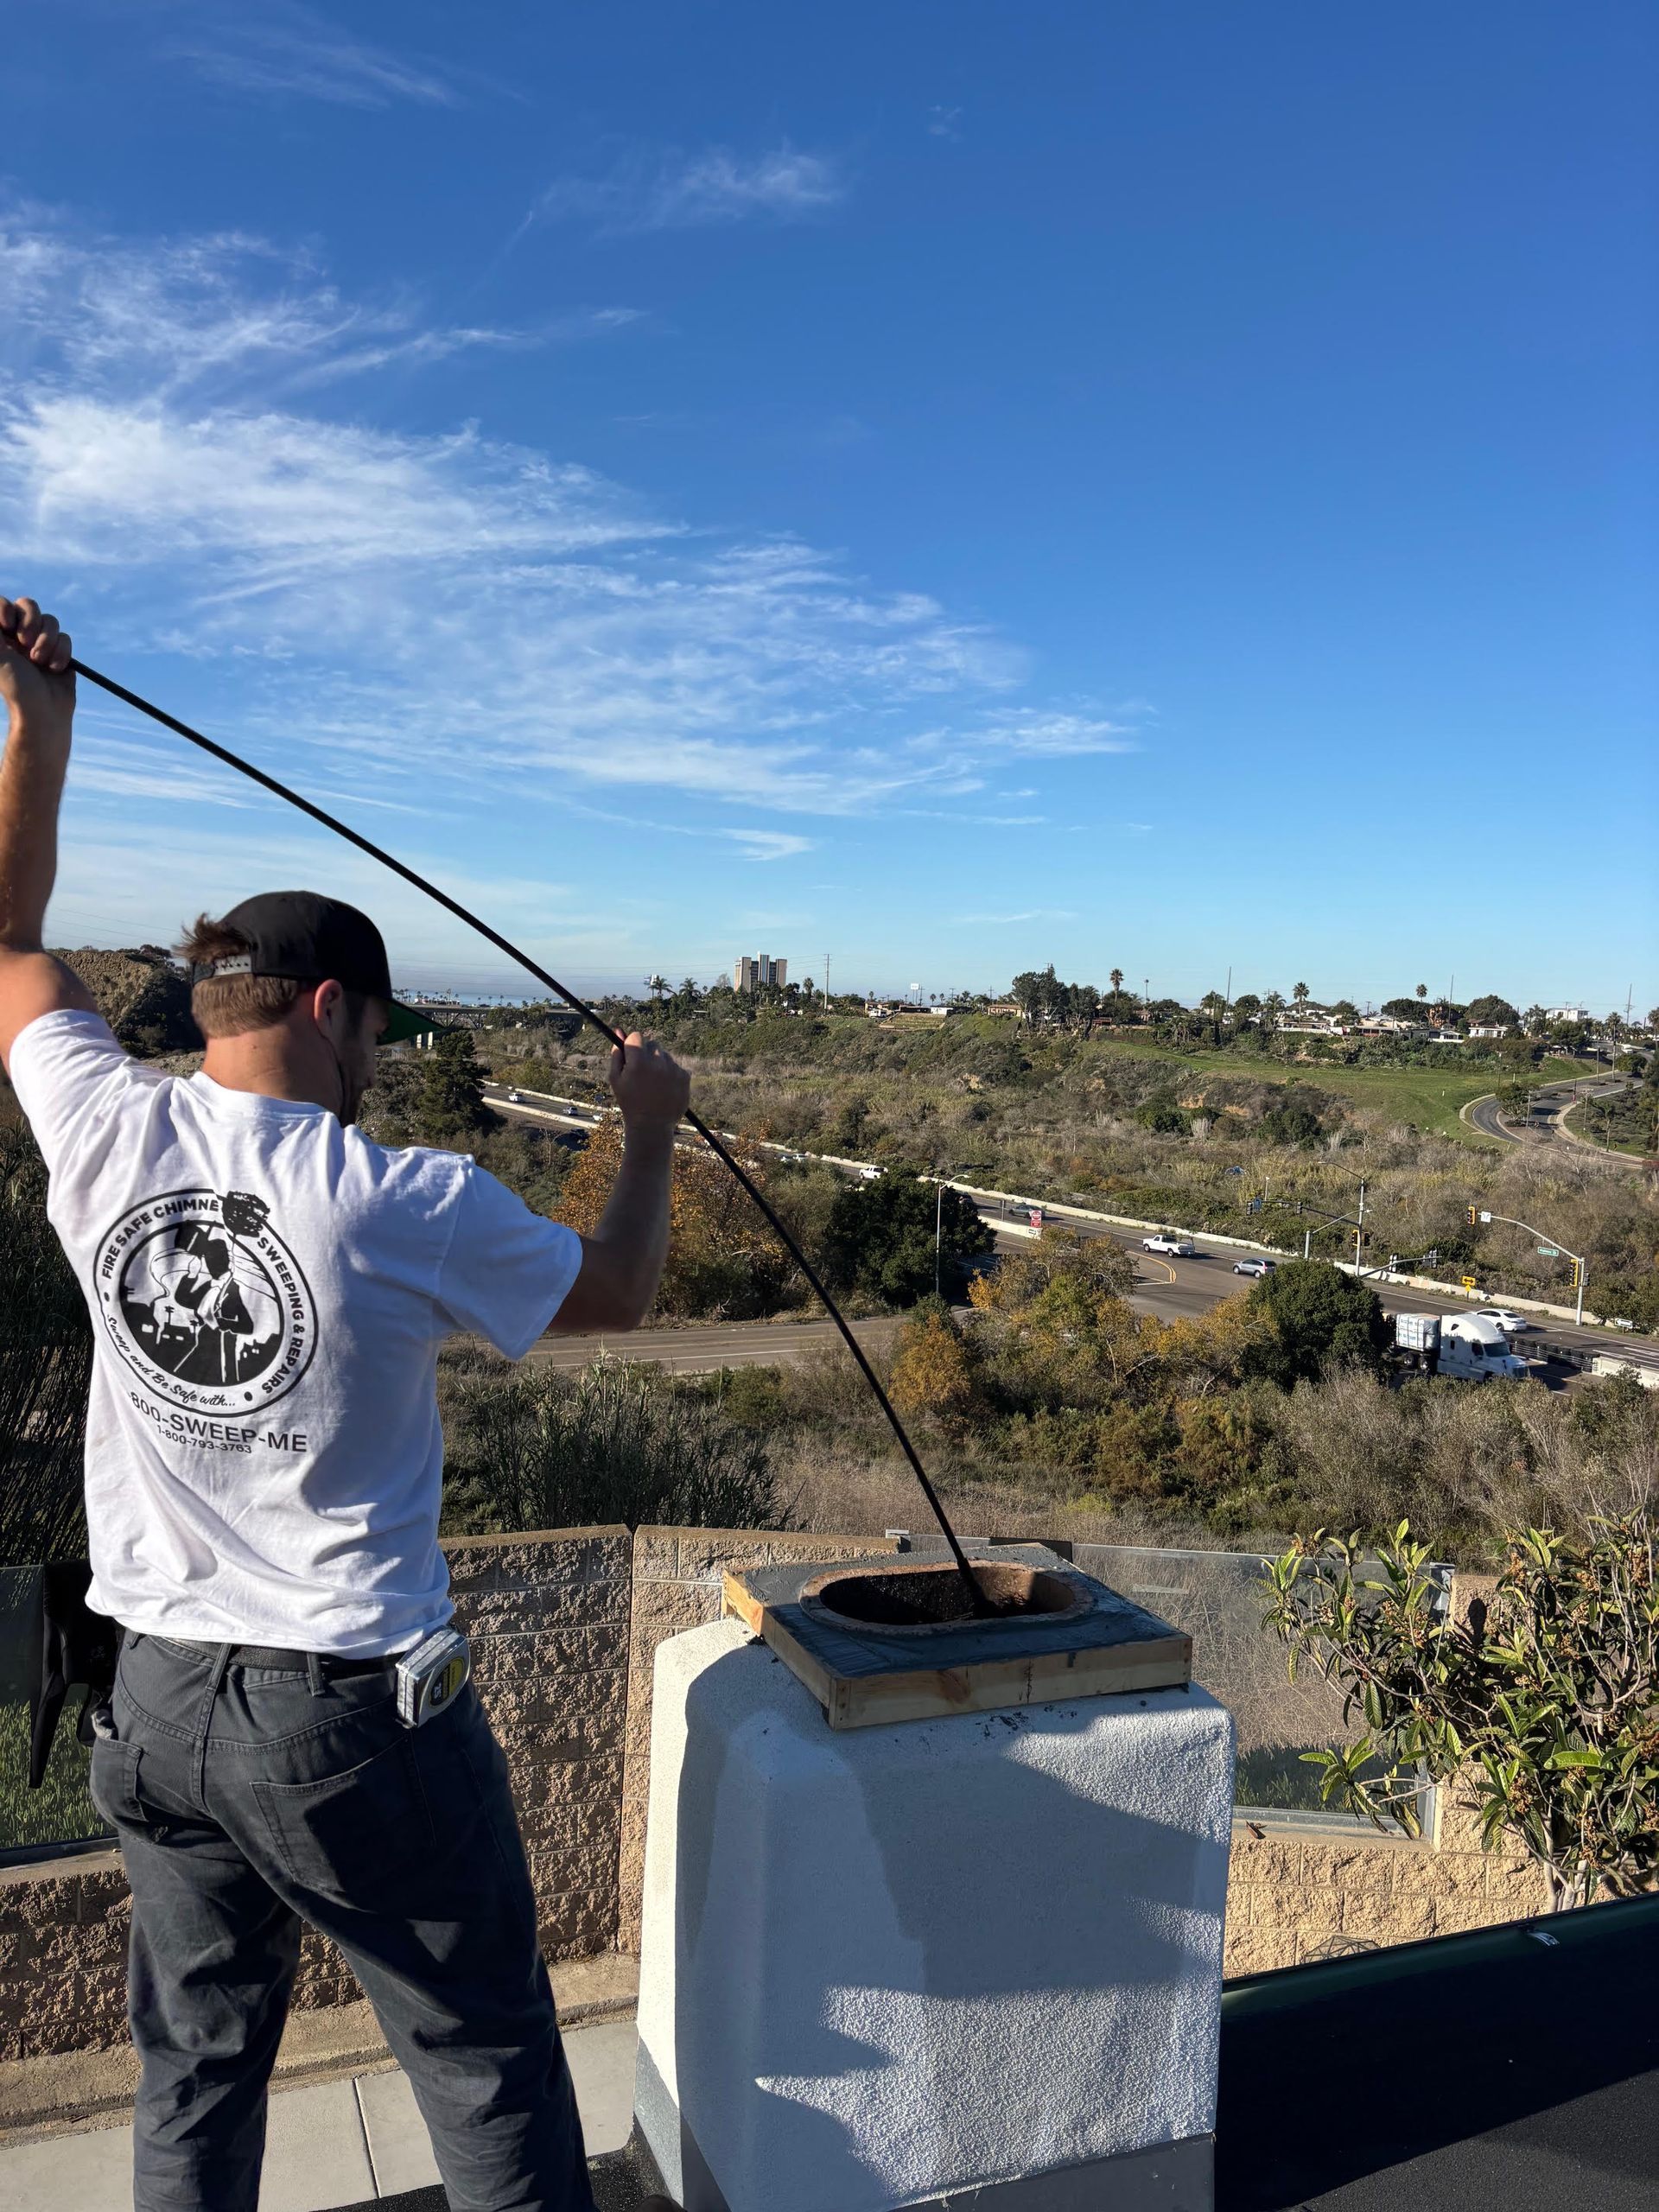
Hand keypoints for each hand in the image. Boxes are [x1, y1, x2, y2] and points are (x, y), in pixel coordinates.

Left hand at [0, 597, 75, 746]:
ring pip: (50, 621)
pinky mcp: (61, 653)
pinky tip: (54, 669)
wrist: (42, 712)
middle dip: (30, 622)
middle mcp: (20, 635)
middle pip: (28, 605)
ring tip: (39, 661)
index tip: (7, 626)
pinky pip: (65, 639)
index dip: (7, 609)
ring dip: (46, 641)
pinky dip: (61, 654)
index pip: (3, 604)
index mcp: (2, 634)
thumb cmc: (15, 685)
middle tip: (24, 642)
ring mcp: (41, 643)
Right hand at [609, 1031, 690, 1129]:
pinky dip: (670, 1073)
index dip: (633, 1045)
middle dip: (646, 1053)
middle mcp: (657, 1063)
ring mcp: (673, 1069)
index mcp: (638, 1062)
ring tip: (654, 1083)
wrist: (651, 1124)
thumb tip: (618, 1031)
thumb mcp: (615, 1079)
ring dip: (659, 1064)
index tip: (632, 1055)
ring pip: (665, 1055)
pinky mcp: (684, 1076)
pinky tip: (664, 1088)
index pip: (636, 1037)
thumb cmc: (629, 1102)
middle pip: (652, 1044)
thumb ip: (616, 1054)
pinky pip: (676, 1066)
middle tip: (642, 1071)